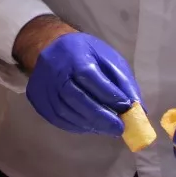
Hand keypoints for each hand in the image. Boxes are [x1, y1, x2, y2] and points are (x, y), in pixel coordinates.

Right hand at [24, 32, 139, 136]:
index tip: (126, 110)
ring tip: (107, 129)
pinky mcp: (37, 98)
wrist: (50, 47)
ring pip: (65, 111)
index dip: (109, 95)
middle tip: (118, 129)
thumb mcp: (108, 58)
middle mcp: (54, 70)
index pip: (90, 76)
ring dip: (89, 124)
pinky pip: (57, 118)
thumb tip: (138, 108)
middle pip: (75, 97)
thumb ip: (123, 81)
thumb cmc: (85, 53)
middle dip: (100, 116)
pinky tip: (90, 127)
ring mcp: (43, 85)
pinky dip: (76, 126)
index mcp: (74, 54)